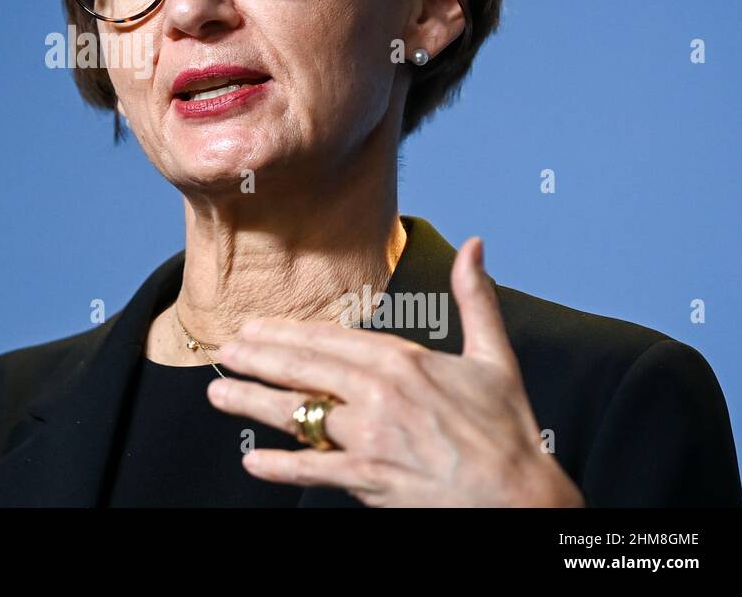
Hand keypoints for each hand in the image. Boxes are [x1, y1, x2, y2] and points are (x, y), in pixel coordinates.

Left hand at [205, 237, 585, 506]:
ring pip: (298, 414)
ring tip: (218, 393)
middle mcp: (381, 395)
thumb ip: (474, 299)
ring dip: (252, 402)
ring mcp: (372, 438)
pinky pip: (314, 469)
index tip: (255, 326)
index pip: (330, 340)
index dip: (286, 332)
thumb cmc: (508, 432)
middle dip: (258, 358)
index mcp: (405, 362)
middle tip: (225, 351)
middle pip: (304, 369)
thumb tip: (474, 244)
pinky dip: (280, 466)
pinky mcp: (371, 480)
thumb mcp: (494, 357)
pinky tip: (252, 460)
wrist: (523, 498)